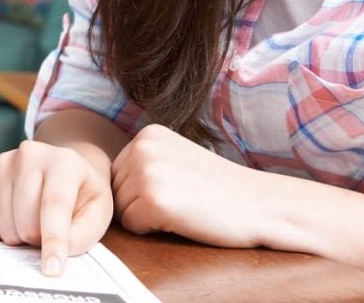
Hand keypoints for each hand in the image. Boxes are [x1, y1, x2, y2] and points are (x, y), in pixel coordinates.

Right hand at [0, 140, 112, 276]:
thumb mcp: (97, 214)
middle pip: (26, 221)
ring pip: (5, 226)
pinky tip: (14, 221)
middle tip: (49, 232)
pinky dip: (0, 234)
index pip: (55, 205)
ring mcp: (3, 163)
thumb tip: (52, 258)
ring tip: (33, 223)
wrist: (63, 171)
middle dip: (38, 240)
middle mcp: (30, 154)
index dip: (53, 241)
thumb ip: (80, 235)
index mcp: (65, 161)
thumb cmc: (81, 196)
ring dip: (20, 238)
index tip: (52, 271)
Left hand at [111, 124, 268, 247]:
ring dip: (146, 217)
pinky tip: (181, 218)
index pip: (117, 173)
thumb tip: (105, 180)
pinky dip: (152, 230)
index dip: (141, 190)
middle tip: (180, 200)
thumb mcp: (176, 156)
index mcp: (148, 134)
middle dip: (139, 203)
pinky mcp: (153, 200)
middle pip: (115, 190)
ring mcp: (147, 172)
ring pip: (121, 210)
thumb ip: (145, 160)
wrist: (258, 204)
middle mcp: (143, 147)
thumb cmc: (219, 188)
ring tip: (181, 207)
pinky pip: (132, 226)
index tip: (175, 188)